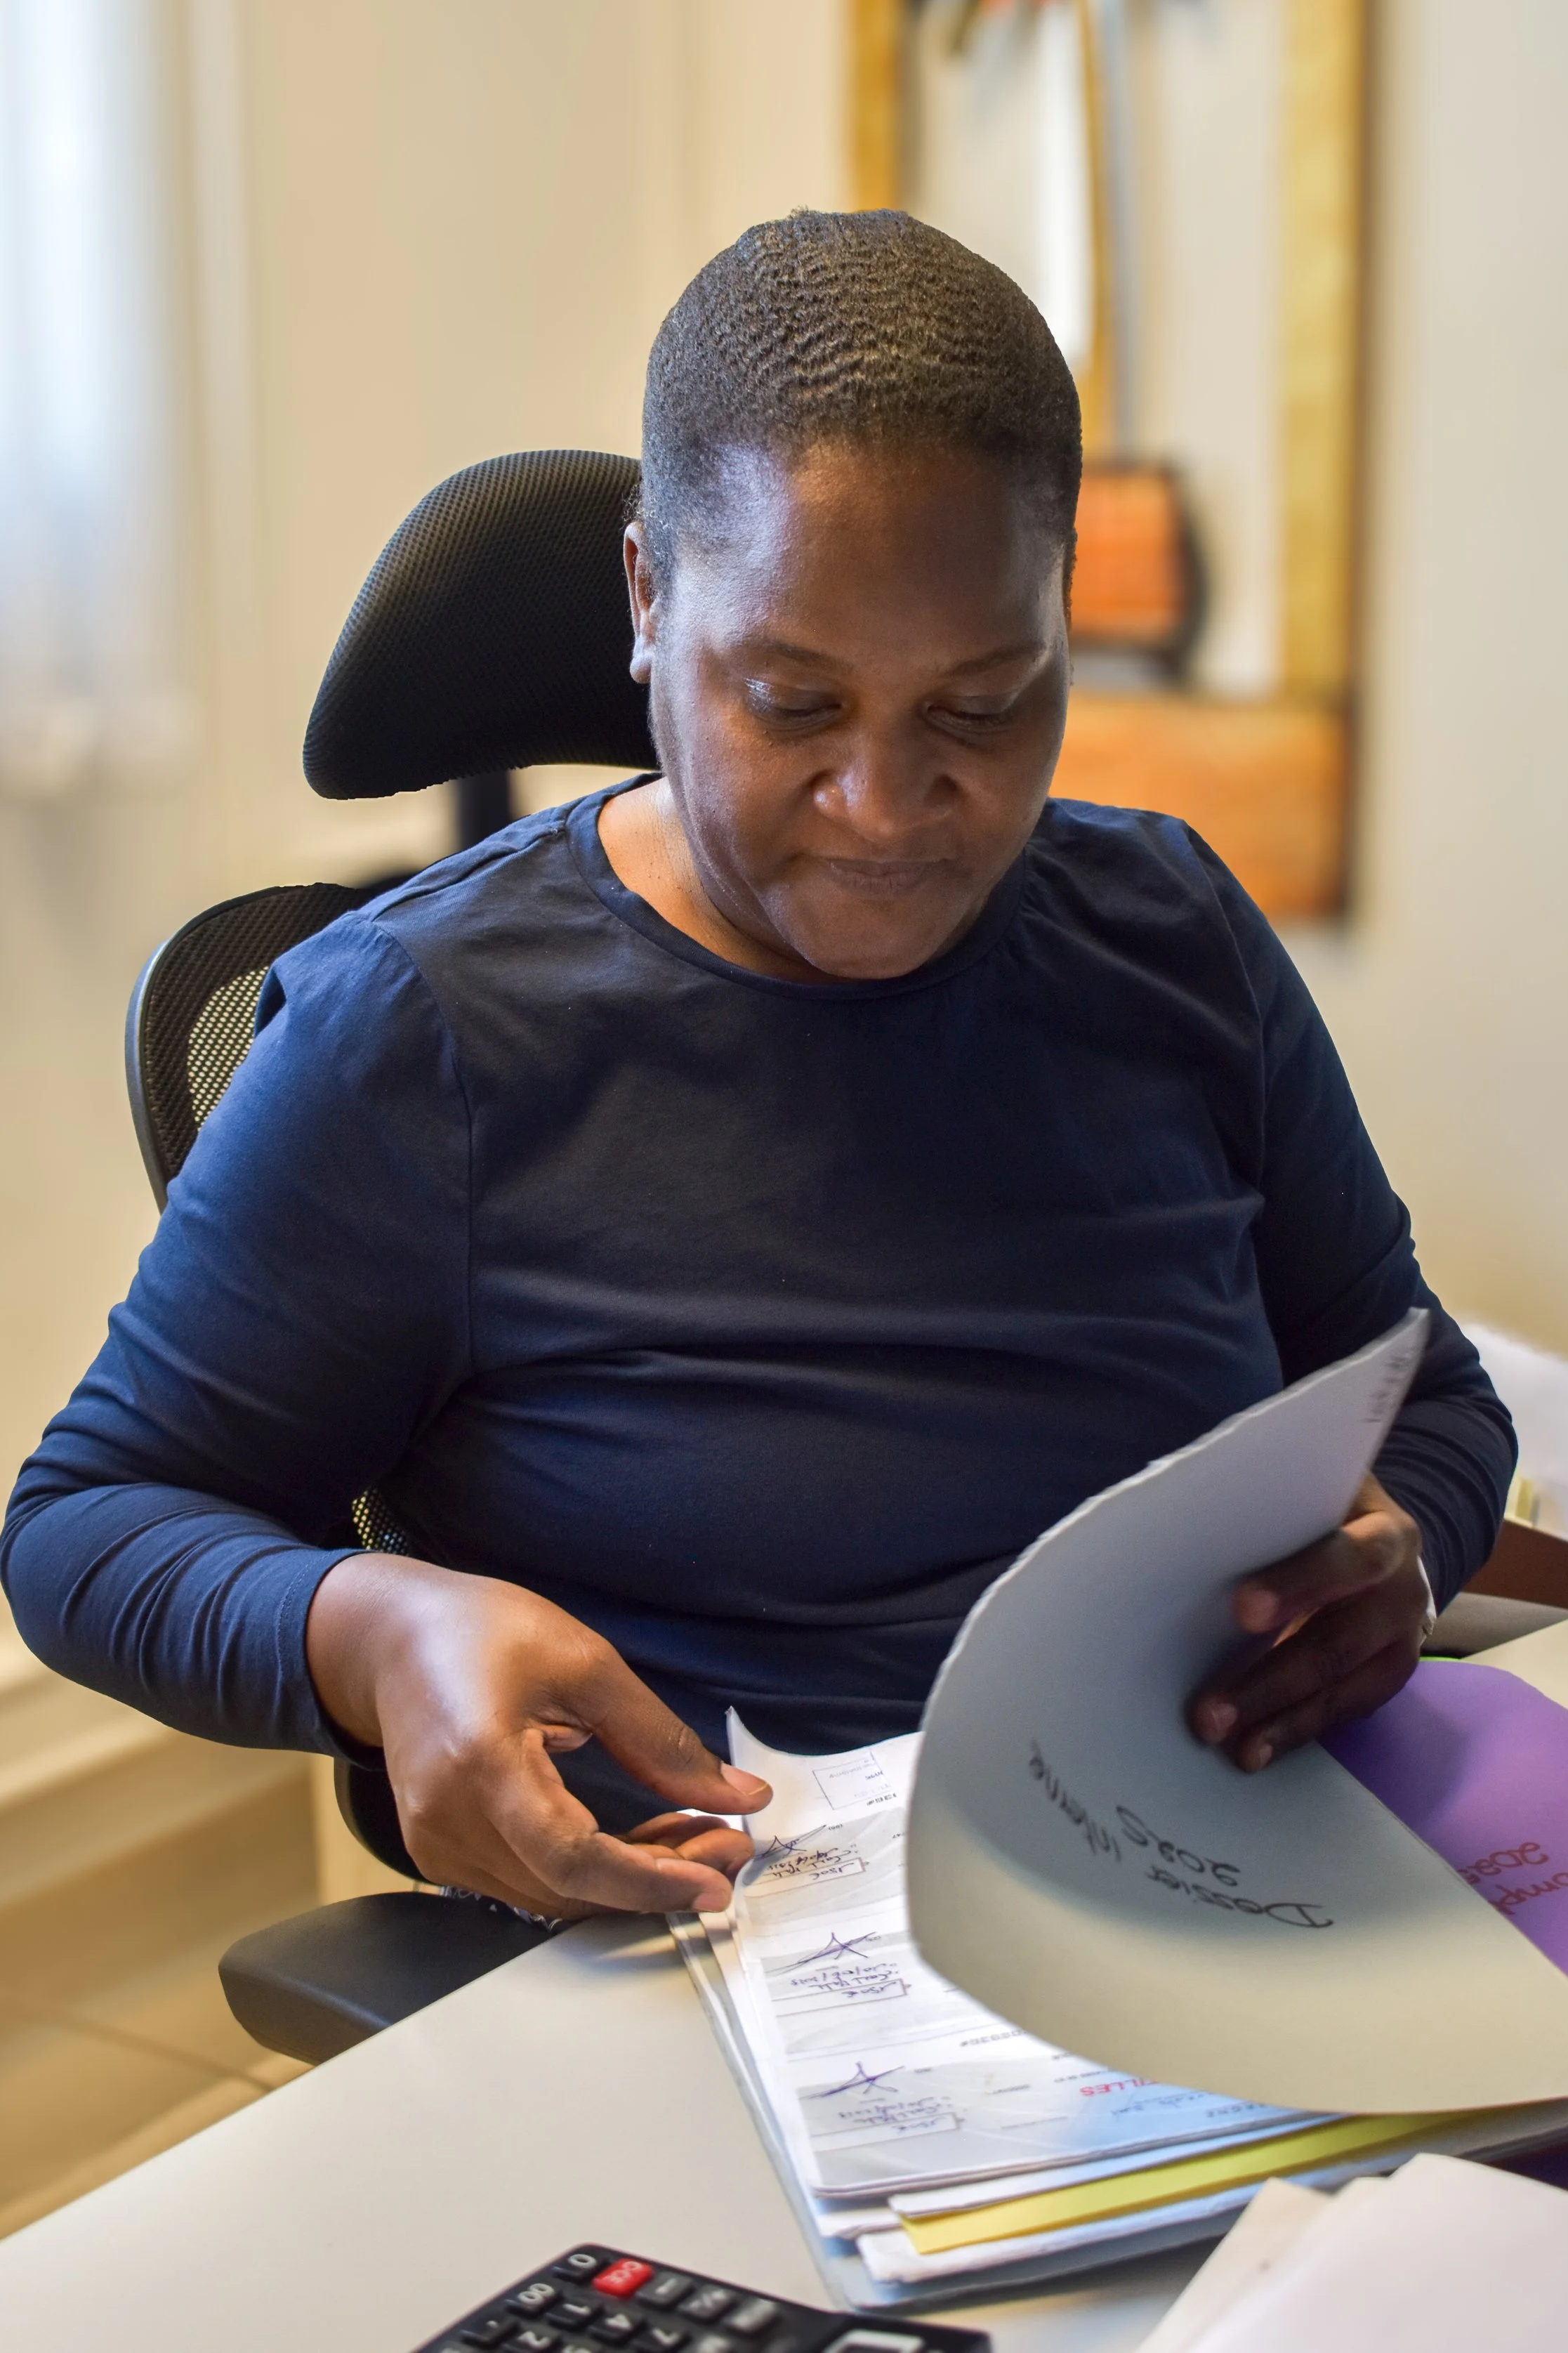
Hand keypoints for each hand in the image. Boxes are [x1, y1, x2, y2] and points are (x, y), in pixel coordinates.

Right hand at [305, 1555, 770, 1915]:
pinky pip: (529, 1883)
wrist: (392, 1637)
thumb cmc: (478, 1632)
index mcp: (479, 1763)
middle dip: (658, 1880)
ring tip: (695, 1837)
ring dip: (631, 1879)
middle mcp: (447, 1820)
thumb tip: (736, 1797)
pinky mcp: (438, 1852)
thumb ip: (660, 1740)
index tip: (715, 1878)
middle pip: (568, 1888)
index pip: (573, 1857)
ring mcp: (435, 1845)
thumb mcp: (585, 1663)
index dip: (650, 1880)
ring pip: (553, 1896)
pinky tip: (640, 1843)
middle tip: (726, 1847)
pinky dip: (591, 1874)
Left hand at [1188, 1475, 1428, 1770]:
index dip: (1298, 1583)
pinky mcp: (1391, 1675)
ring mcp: (1403, 1637)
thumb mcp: (1308, 1502)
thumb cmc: (1321, 1516)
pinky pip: (1346, 1709)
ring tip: (1233, 1747)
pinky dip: (1298, 1730)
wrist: (1385, 1544)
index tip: (1241, 1610)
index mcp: (1383, 1532)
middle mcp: (1403, 1587)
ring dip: (1283, 1720)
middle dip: (1271, 1680)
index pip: (1346, 1558)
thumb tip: (1186, 1545)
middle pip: (1339, 1641)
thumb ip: (1272, 1522)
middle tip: (1210, 1713)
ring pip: (1343, 1686)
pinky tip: (1258, 1749)